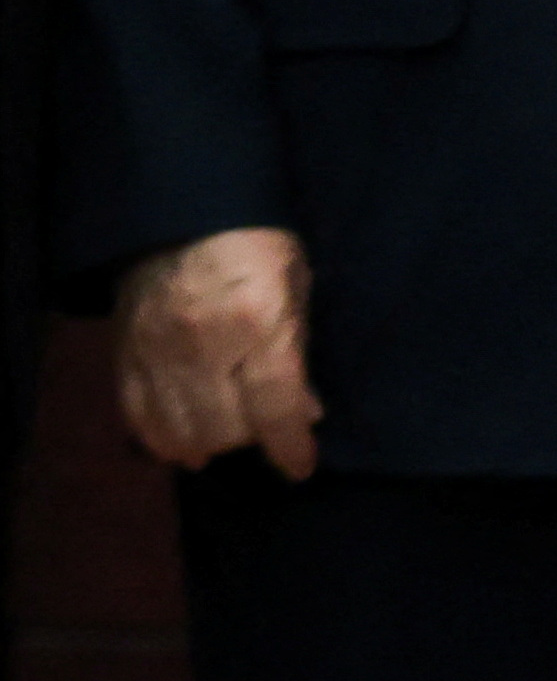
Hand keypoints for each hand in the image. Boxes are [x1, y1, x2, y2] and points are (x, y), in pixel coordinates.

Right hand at [117, 226, 320, 477]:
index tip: (300, 467)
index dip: (290, 445)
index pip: (275, 406)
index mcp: (257, 323)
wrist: (182, 213)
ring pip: (179, 433)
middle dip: (252, 440)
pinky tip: (182, 444)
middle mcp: (204, 346)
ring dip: (208, 445)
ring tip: (226, 439)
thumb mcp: (296, 284)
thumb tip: (307, 410)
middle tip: (266, 428)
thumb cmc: (256, 242)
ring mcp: (157, 354)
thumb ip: (299, 348)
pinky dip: (162, 439)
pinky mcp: (125, 357)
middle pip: (225, 429)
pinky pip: (138, 418)